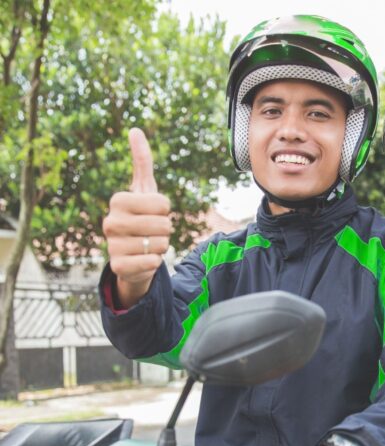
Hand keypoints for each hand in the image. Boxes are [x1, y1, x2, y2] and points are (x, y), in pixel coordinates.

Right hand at [101, 128, 171, 306]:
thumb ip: (142, 161)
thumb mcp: (143, 189)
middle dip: (165, 229)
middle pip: (163, 225)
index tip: (153, 212)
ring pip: (161, 245)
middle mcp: (110, 222)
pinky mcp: (118, 267)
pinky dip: (155, 262)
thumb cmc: (141, 216)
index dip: (166, 210)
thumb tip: (135, 130)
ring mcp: (112, 245)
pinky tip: (143, 259)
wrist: (131, 253)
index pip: (163, 204)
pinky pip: (152, 263)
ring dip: (161, 246)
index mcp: (117, 201)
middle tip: (151, 231)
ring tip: (147, 244)